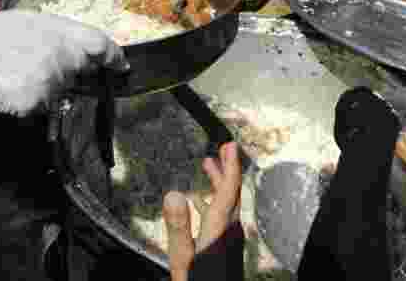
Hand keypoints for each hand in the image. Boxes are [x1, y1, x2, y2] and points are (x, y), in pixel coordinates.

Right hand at [0, 11, 127, 116]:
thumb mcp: (29, 21)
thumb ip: (60, 33)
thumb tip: (85, 50)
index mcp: (60, 30)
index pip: (100, 44)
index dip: (113, 56)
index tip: (121, 65)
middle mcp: (61, 56)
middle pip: (81, 70)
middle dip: (71, 71)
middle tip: (42, 66)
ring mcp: (50, 81)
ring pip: (62, 91)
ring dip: (48, 87)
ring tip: (19, 73)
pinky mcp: (37, 102)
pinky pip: (44, 106)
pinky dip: (33, 101)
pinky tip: (13, 87)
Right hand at [164, 142, 242, 280]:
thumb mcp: (182, 259)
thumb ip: (178, 227)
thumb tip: (174, 193)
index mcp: (219, 230)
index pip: (229, 191)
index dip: (230, 166)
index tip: (230, 145)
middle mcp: (229, 233)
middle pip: (231, 195)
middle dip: (226, 171)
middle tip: (222, 150)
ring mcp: (229, 242)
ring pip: (227, 206)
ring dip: (219, 185)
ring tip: (209, 168)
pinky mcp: (225, 250)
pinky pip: (222, 218)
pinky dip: (213, 203)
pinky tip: (200, 204)